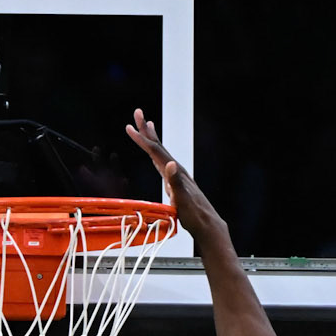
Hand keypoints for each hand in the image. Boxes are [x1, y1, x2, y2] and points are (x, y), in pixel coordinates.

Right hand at [123, 111, 224, 246]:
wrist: (205, 222)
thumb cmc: (193, 214)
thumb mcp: (182, 200)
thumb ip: (175, 183)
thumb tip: (170, 164)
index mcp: (175, 171)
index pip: (155, 151)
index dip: (142, 139)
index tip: (130, 127)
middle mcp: (176, 169)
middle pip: (158, 145)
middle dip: (146, 129)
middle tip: (137, 112)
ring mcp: (176, 174)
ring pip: (160, 152)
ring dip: (151, 138)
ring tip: (147, 125)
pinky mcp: (175, 181)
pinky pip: (162, 163)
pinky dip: (156, 154)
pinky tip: (155, 156)